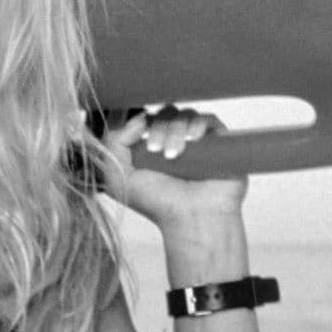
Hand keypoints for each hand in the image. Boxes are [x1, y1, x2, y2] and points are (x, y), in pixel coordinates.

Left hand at [99, 105, 247, 228]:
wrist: (191, 218)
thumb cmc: (158, 203)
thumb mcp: (118, 177)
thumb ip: (114, 144)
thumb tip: (137, 120)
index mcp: (150, 145)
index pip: (145, 118)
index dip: (141, 123)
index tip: (142, 142)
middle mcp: (174, 139)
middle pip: (164, 114)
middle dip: (158, 129)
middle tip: (157, 151)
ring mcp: (196, 140)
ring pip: (184, 114)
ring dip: (175, 130)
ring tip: (174, 155)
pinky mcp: (218, 141)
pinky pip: (208, 119)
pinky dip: (198, 125)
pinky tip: (193, 140)